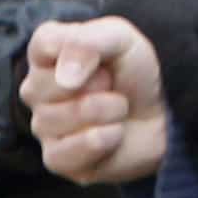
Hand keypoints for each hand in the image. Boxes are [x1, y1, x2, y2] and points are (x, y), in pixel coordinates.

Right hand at [23, 18, 168, 184]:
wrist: (161, 114)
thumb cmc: (135, 72)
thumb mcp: (121, 39)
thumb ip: (89, 42)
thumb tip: (66, 78)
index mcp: (47, 53)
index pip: (44, 42)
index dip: (81, 50)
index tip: (104, 57)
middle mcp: (36, 89)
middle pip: (54, 83)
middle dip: (100, 85)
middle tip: (113, 87)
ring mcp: (43, 125)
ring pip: (63, 117)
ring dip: (108, 112)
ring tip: (117, 110)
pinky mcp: (57, 158)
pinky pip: (68, 151)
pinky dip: (104, 140)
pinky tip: (114, 134)